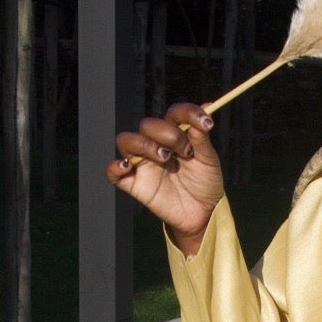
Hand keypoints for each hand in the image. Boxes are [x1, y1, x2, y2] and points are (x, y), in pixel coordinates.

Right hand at [106, 101, 223, 253]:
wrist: (203, 213)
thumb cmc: (205, 184)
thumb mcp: (208, 160)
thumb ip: (202, 137)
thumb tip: (207, 107)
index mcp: (174, 135)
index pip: (173, 114)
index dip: (187, 113)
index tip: (206, 123)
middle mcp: (155, 145)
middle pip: (148, 125)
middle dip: (168, 134)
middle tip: (185, 152)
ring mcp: (143, 163)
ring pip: (126, 141)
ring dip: (144, 144)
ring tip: (164, 158)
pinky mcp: (134, 184)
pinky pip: (112, 172)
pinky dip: (115, 166)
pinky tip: (128, 166)